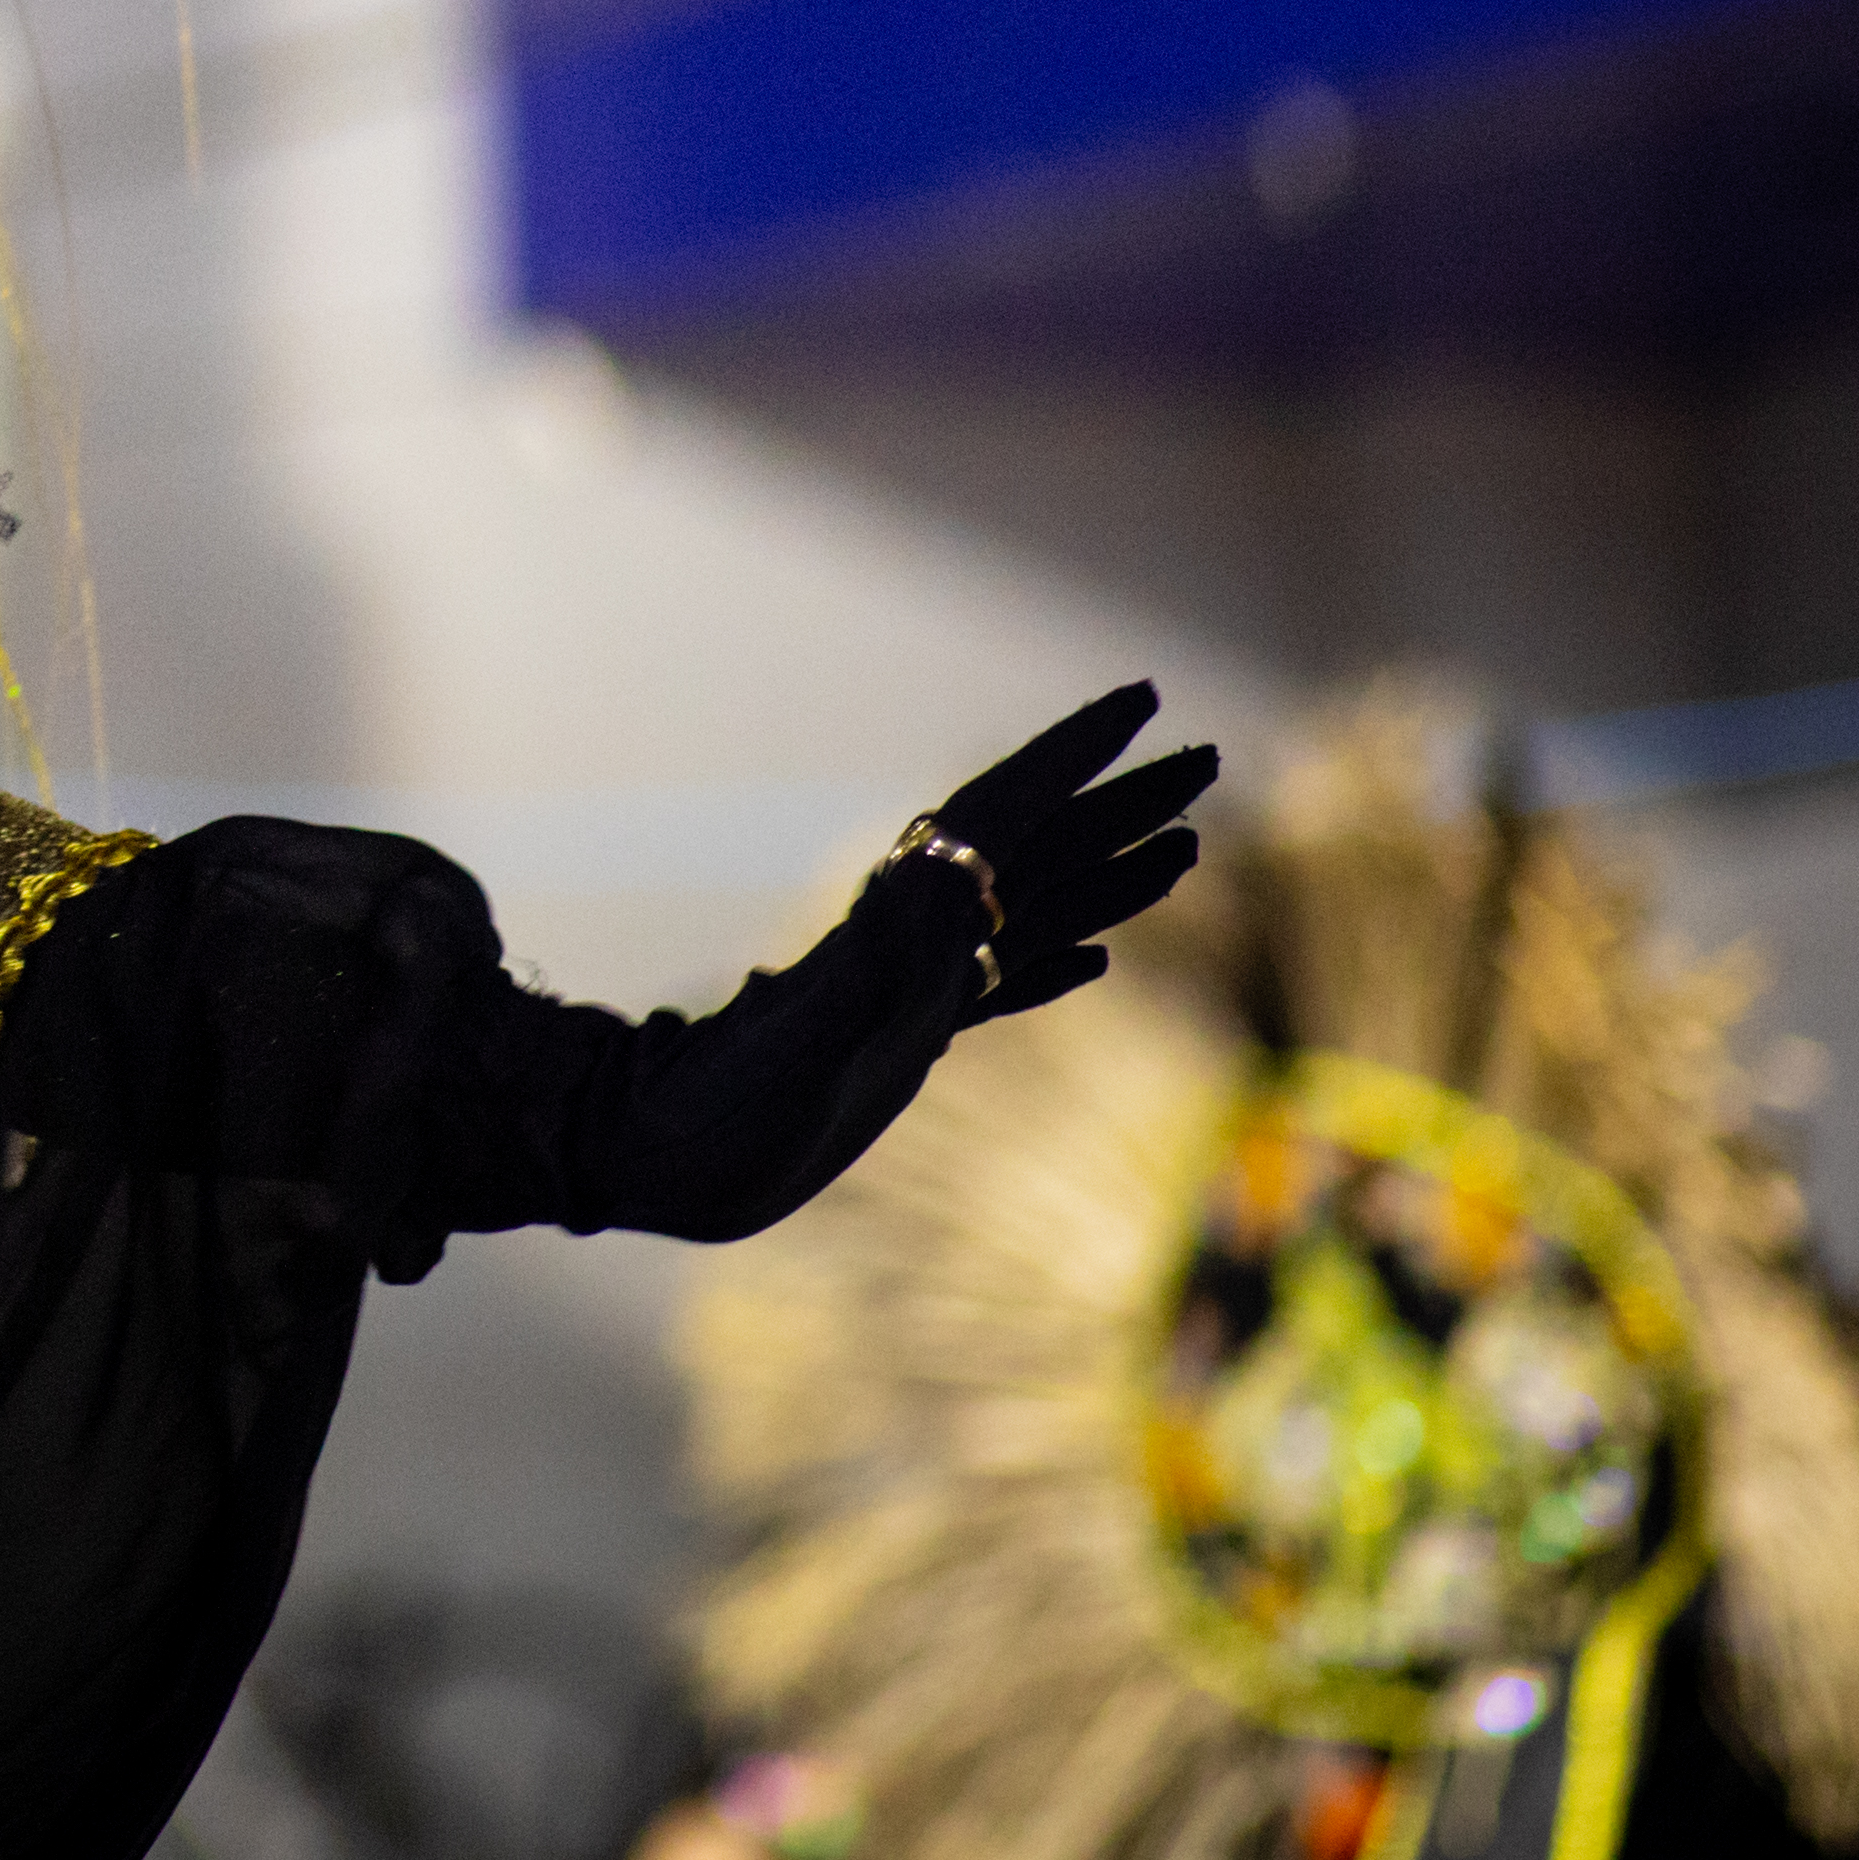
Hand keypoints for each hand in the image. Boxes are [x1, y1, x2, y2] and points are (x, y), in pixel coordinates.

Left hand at [459, 683, 1217, 1244]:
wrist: (652, 1161)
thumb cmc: (717, 1117)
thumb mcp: (806, 1042)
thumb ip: (880, 968)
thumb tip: (940, 875)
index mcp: (896, 923)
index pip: (1002, 814)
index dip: (1073, 753)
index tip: (1141, 698)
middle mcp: (908, 941)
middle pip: (1035, 850)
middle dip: (1119, 799)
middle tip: (1206, 755)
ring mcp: (910, 991)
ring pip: (1030, 914)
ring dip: (1108, 873)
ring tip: (1188, 843)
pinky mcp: (901, 1045)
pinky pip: (1000, 986)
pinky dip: (1056, 964)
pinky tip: (1097, 961)